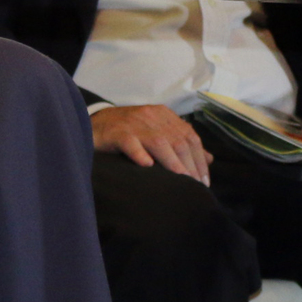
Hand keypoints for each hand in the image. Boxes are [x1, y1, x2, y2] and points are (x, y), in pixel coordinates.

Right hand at [91, 104, 210, 183]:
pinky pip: (130, 142)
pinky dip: (140, 154)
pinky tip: (147, 165)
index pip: (189, 136)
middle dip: (190, 164)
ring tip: (182, 179)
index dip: (199, 158)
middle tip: (197, 185)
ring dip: (172, 162)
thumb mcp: (157, 132)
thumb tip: (209, 159)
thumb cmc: (128, 131)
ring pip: (159, 141)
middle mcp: (151, 116)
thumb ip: (182, 143)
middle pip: (178, 140)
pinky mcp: (116, 132)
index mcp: (164, 115)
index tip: (205, 180)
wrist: (92, 124)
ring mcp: (133, 123)